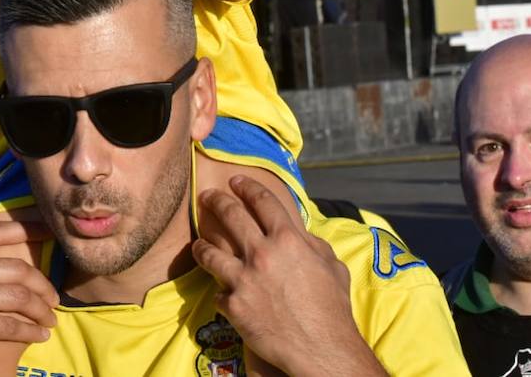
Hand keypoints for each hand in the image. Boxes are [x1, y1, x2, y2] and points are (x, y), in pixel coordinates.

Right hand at [0, 221, 58, 376]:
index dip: (27, 228)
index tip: (48, 231)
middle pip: (16, 269)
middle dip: (42, 283)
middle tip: (54, 297)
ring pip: (18, 297)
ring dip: (41, 310)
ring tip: (50, 320)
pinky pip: (11, 324)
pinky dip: (30, 331)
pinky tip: (38, 336)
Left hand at [192, 176, 385, 376]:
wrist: (322, 349)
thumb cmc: (332, 308)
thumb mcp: (331, 265)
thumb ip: (311, 244)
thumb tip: (298, 234)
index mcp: (288, 240)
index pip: (262, 201)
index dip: (246, 187)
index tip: (236, 181)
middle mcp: (262, 254)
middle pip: (230, 215)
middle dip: (215, 201)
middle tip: (207, 196)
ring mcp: (244, 279)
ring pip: (209, 252)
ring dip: (201, 246)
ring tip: (198, 244)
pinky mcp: (234, 305)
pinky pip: (218, 293)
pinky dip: (221, 293)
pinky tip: (223, 293)